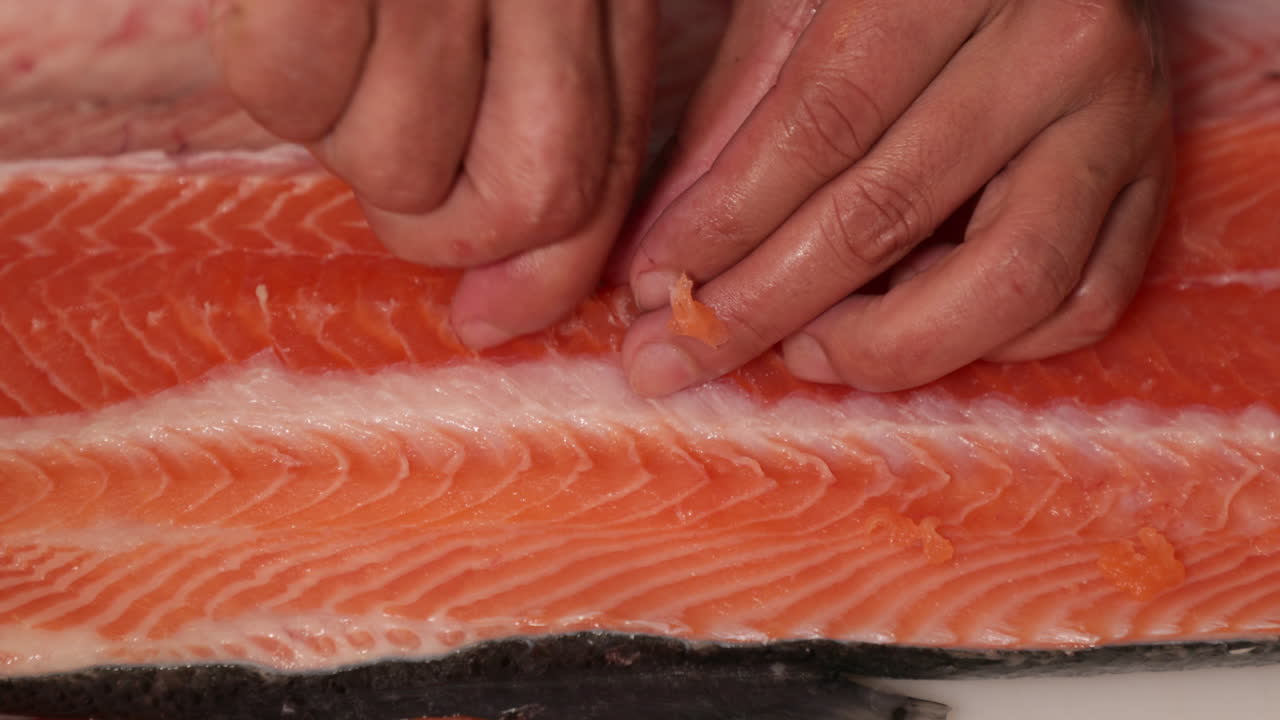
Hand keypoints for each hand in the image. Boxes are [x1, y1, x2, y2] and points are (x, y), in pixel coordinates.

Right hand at [211, 0, 657, 348]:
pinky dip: (281, 76)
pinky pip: (292, 88)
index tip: (495, 315)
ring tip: (344, 46)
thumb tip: (495, 317)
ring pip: (402, 163)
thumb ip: (553, 131)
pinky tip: (291, 10)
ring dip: (355, 141)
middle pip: (532, 193)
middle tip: (398, 160)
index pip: (607, 168)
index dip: (554, 268)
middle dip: (448, 225)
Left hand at [620, 0, 1172, 394]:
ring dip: (885, 348)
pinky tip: (907, 324)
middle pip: (891, 214)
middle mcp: (1060, 44)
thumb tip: (665, 257)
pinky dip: (989, 346)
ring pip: (1010, 287)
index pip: (820, 126)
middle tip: (682, 354)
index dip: (724, 224)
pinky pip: (1083, 304)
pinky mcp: (1157, 181)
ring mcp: (1123, 120)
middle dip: (764, 305)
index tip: (650, 286)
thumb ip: (737, 113)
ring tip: (804, 348)